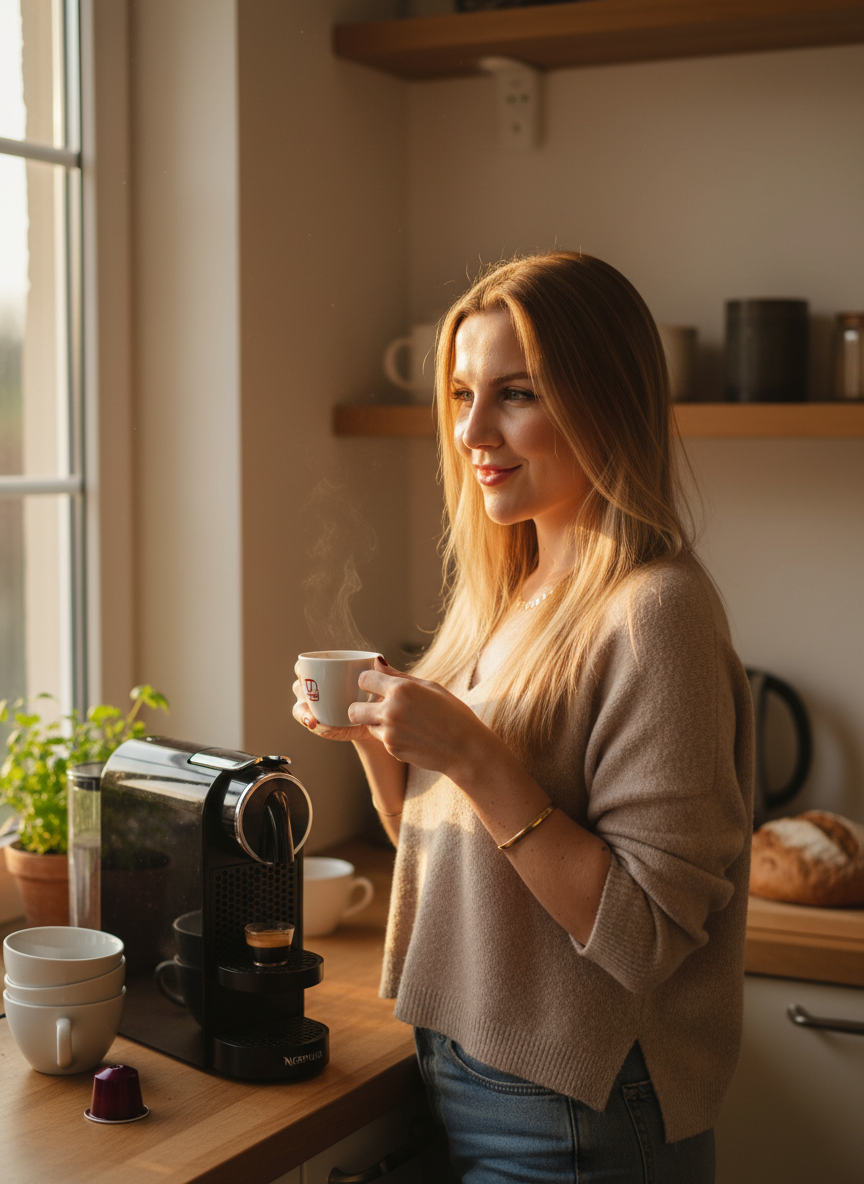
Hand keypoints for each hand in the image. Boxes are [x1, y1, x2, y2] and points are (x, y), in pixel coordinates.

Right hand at [291, 663, 377, 744]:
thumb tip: (378, 659)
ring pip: (300, 708)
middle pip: (299, 686)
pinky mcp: (322, 727)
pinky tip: (318, 726)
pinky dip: (317, 727)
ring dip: (304, 713)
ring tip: (312, 719)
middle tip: (310, 695)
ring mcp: (315, 709)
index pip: (304, 666)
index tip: (305, 671)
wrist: (379, 721)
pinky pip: (314, 726)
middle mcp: (315, 690)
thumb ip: (381, 672)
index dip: (301, 668)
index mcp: (324, 673)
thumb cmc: (377, 696)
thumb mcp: (381, 684)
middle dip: (302, 691)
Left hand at [349, 656, 492, 777]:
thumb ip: (398, 676)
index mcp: (401, 689)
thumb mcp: (430, 687)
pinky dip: (390, 736)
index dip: (369, 681)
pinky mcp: (392, 750)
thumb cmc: (454, 713)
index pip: (364, 679)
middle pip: (353, 709)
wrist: (467, 749)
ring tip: (401, 721)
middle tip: (377, 706)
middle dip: (361, 706)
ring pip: (366, 725)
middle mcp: (391, 711)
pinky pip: (381, 739)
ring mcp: (390, 733)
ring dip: (376, 722)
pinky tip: (412, 734)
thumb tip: (376, 662)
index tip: (377, 685)